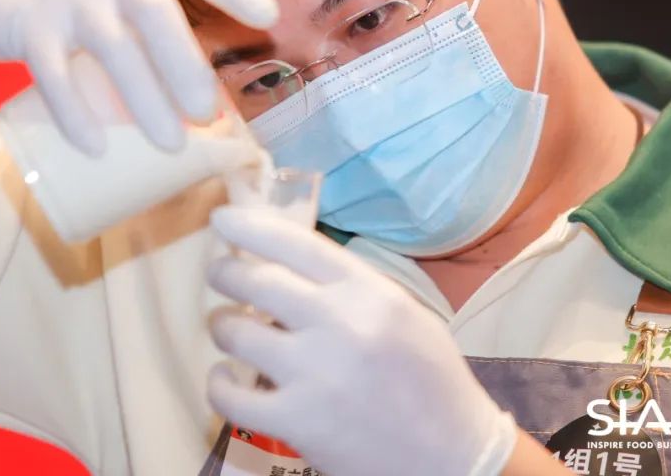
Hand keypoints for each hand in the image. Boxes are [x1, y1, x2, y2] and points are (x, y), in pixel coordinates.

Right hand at [0, 0, 276, 153]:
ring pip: (113, 48)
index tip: (270, 17)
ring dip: (144, 101)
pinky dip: (76, 113)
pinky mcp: (27, 20)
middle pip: (157, 13)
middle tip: (207, 114)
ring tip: (171, 144)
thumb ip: (156, 24)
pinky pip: (55, 73)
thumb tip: (210, 101)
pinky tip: (96, 146)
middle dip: (186, 67)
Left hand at [206, 206, 518, 475]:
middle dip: (225, 272)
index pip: (294, 243)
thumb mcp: (403, 314)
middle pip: (254, 281)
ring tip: (228, 328)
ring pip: (234, 332)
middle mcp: (338, 323)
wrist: (451, 456)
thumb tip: (288, 261)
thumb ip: (351, 286)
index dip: (250, 226)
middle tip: (220, 274)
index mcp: (368, 292)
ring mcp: (313, 374)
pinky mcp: (295, 422)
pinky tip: (226, 376)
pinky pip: (229, 394)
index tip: (223, 218)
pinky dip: (219, 382)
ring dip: (222, 325)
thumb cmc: (431, 381)